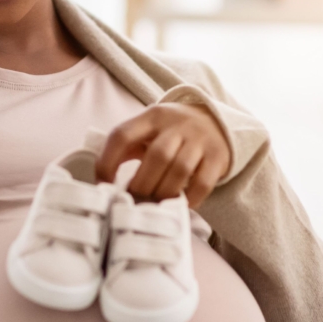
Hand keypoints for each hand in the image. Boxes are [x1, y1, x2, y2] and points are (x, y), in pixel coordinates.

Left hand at [95, 103, 231, 208]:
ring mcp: (200, 139)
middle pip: (156, 156)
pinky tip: (179, 205)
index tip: (104, 183)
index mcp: (152, 116)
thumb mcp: (147, 130)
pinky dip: (189, 199)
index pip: (122, 134)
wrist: (214, 121)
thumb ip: (126, 148)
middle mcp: (177, 124)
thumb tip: (104, 182)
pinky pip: (202, 183)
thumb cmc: (170, 133)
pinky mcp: (218, 156)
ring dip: (163, 193)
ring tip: (154, 204)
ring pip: (180, 170)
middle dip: (141, 184)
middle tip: (134, 199)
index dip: (107, 162)